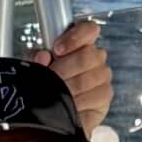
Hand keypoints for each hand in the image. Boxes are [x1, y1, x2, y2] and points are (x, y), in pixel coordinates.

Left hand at [32, 19, 111, 138]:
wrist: (50, 112)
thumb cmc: (46, 84)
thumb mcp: (35, 67)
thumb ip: (36, 58)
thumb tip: (43, 56)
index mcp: (81, 44)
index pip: (89, 29)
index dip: (75, 37)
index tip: (57, 50)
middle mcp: (96, 59)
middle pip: (88, 56)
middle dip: (64, 69)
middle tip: (50, 78)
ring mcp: (103, 79)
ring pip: (89, 78)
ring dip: (68, 89)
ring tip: (54, 95)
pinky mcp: (105, 98)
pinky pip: (96, 97)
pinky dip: (78, 104)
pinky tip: (68, 107)